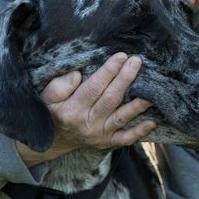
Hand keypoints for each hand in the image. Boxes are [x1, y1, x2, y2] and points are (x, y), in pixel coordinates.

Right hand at [17, 53, 155, 166]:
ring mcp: (99, 134)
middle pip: (111, 99)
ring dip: (138, 104)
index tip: (121, 56)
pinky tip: (152, 121)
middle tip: (137, 61)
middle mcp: (88, 123)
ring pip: (122, 117)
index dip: (109, 71)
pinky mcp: (107, 142)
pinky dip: (139, 131)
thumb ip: (60, 86)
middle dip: (125, 79)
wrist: (51, 141)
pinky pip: (125, 138)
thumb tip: (77, 74)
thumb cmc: (51, 112)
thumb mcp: (47, 97)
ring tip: (152, 89)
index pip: (93, 88)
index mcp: (72, 110)